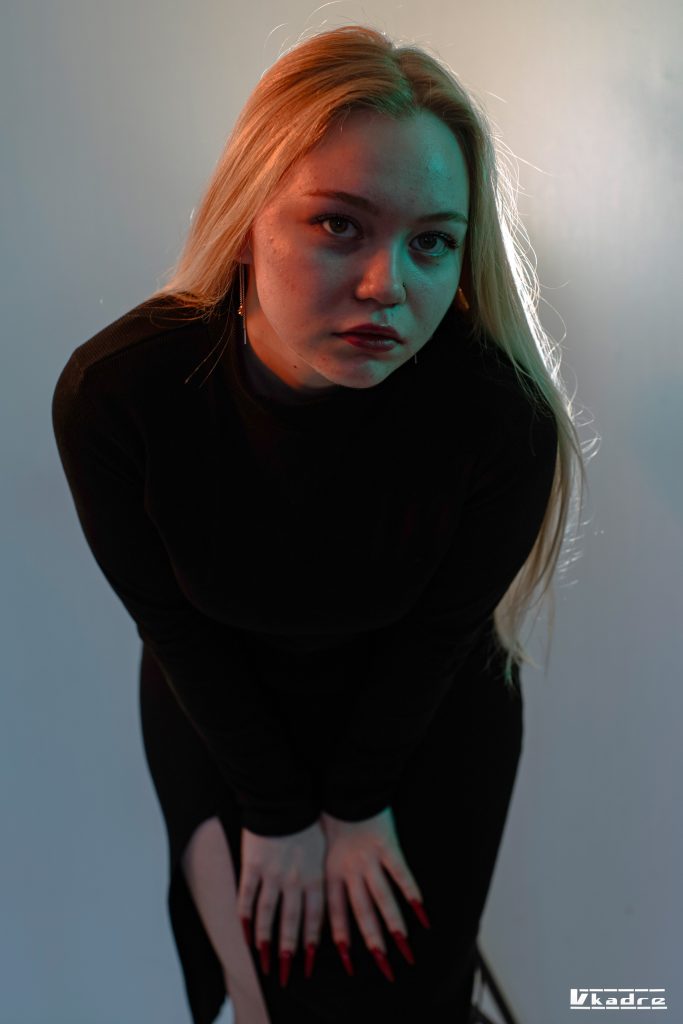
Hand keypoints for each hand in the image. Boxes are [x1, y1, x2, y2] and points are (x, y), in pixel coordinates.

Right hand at [237, 818, 325, 986]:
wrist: (283, 798)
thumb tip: (320, 904)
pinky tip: (245, 934)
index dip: (312, 942)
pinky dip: (246, 918)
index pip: (315, 917)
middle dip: (290, 951)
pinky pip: (247, 897)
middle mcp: (295, 880)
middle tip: (286, 974)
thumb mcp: (321, 850)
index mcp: (315, 876)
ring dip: (266, 940)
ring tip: (264, 961)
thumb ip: (319, 877)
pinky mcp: (252, 866)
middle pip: (292, 922)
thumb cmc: (307, 821)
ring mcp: (272, 874)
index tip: (309, 963)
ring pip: (268, 914)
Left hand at [320, 806, 428, 981]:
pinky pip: (401, 875)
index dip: (342, 938)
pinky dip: (411, 894)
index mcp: (331, 872)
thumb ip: (324, 873)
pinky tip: (422, 913)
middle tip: (384, 968)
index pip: (336, 913)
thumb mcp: (319, 847)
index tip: (349, 964)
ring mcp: (370, 859)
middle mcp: (349, 870)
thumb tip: (318, 897)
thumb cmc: (331, 816)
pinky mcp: (388, 846)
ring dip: (394, 925)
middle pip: (362, 913)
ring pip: (382, 899)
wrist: (345, 788)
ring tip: (404, 948)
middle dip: (373, 943)